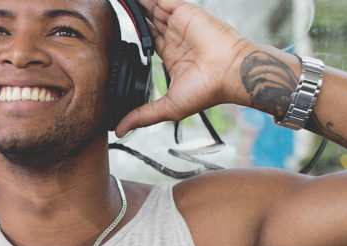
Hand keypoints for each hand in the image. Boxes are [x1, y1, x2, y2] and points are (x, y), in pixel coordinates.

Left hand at [115, 0, 251, 136]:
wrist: (230, 72)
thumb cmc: (208, 90)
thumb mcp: (168, 108)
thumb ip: (142, 115)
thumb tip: (120, 130)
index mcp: (172, 56)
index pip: (149, 40)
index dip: (135, 35)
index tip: (116, 34)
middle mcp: (176, 37)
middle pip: (149, 20)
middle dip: (135, 14)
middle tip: (116, 7)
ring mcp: (180, 23)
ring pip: (153, 7)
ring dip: (139, 4)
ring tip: (120, 1)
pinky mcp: (184, 11)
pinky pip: (163, 0)